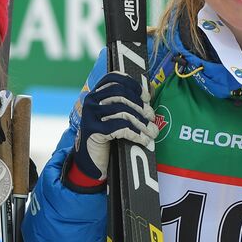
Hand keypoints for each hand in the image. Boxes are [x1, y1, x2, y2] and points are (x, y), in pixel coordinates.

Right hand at [66, 72, 157, 189]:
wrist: (90, 162)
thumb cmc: (107, 137)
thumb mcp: (115, 117)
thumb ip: (128, 104)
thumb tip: (151, 92)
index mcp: (96, 94)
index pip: (114, 79)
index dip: (132, 85)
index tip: (146, 96)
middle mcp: (91, 101)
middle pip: (121, 95)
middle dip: (140, 106)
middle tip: (152, 117)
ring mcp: (90, 116)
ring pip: (122, 112)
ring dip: (141, 123)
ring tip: (151, 132)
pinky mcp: (93, 131)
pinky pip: (119, 128)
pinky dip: (135, 134)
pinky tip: (143, 140)